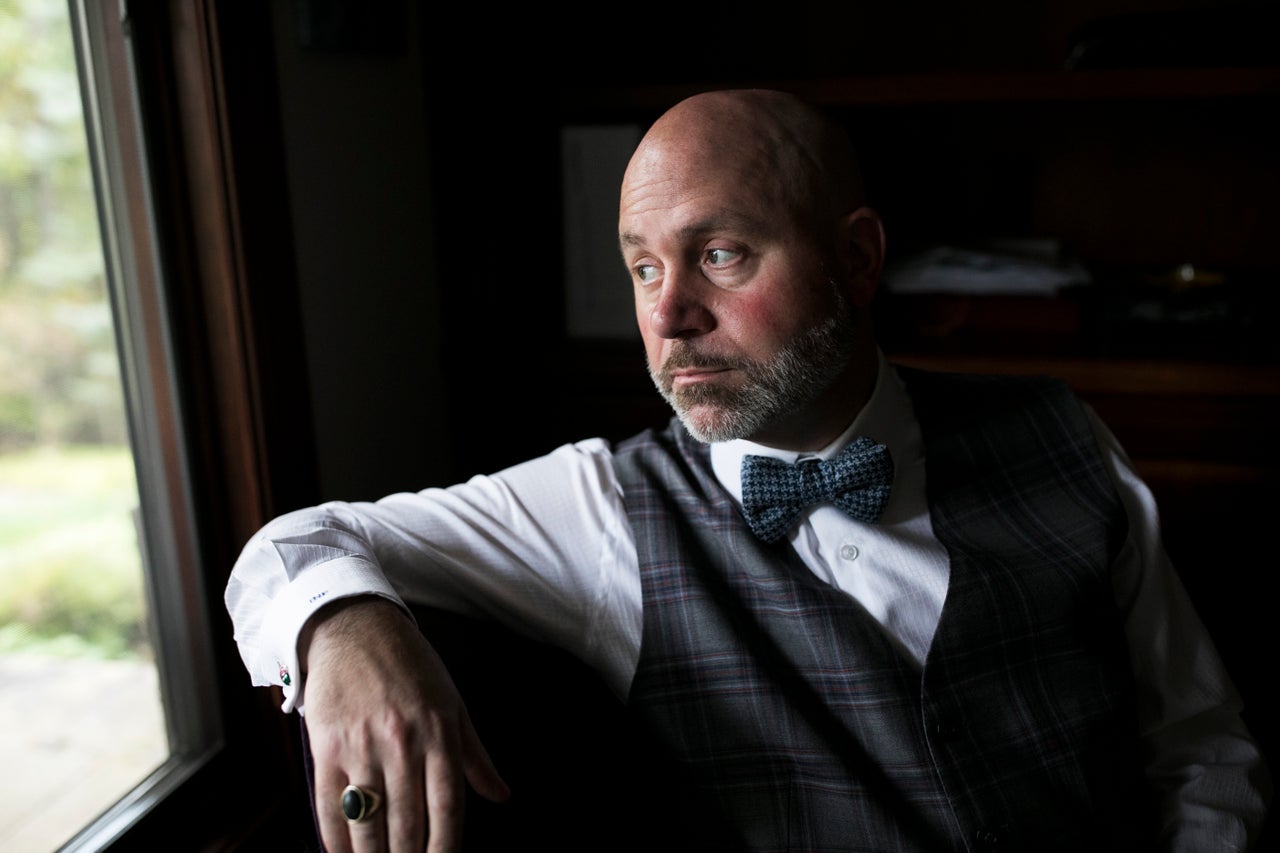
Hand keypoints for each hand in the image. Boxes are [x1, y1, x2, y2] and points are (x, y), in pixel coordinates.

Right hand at [300, 596, 509, 851]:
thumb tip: (501, 796)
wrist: (354, 627)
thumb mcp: (453, 703)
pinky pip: (329, 806)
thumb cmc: (410, 665)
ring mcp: (361, 746)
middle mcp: (402, 743)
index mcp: (439, 732)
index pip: (447, 807)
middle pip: (407, 823)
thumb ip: (474, 755)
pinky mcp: (326, 747)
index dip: (446, 847)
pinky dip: (336, 840)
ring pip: (369, 822)